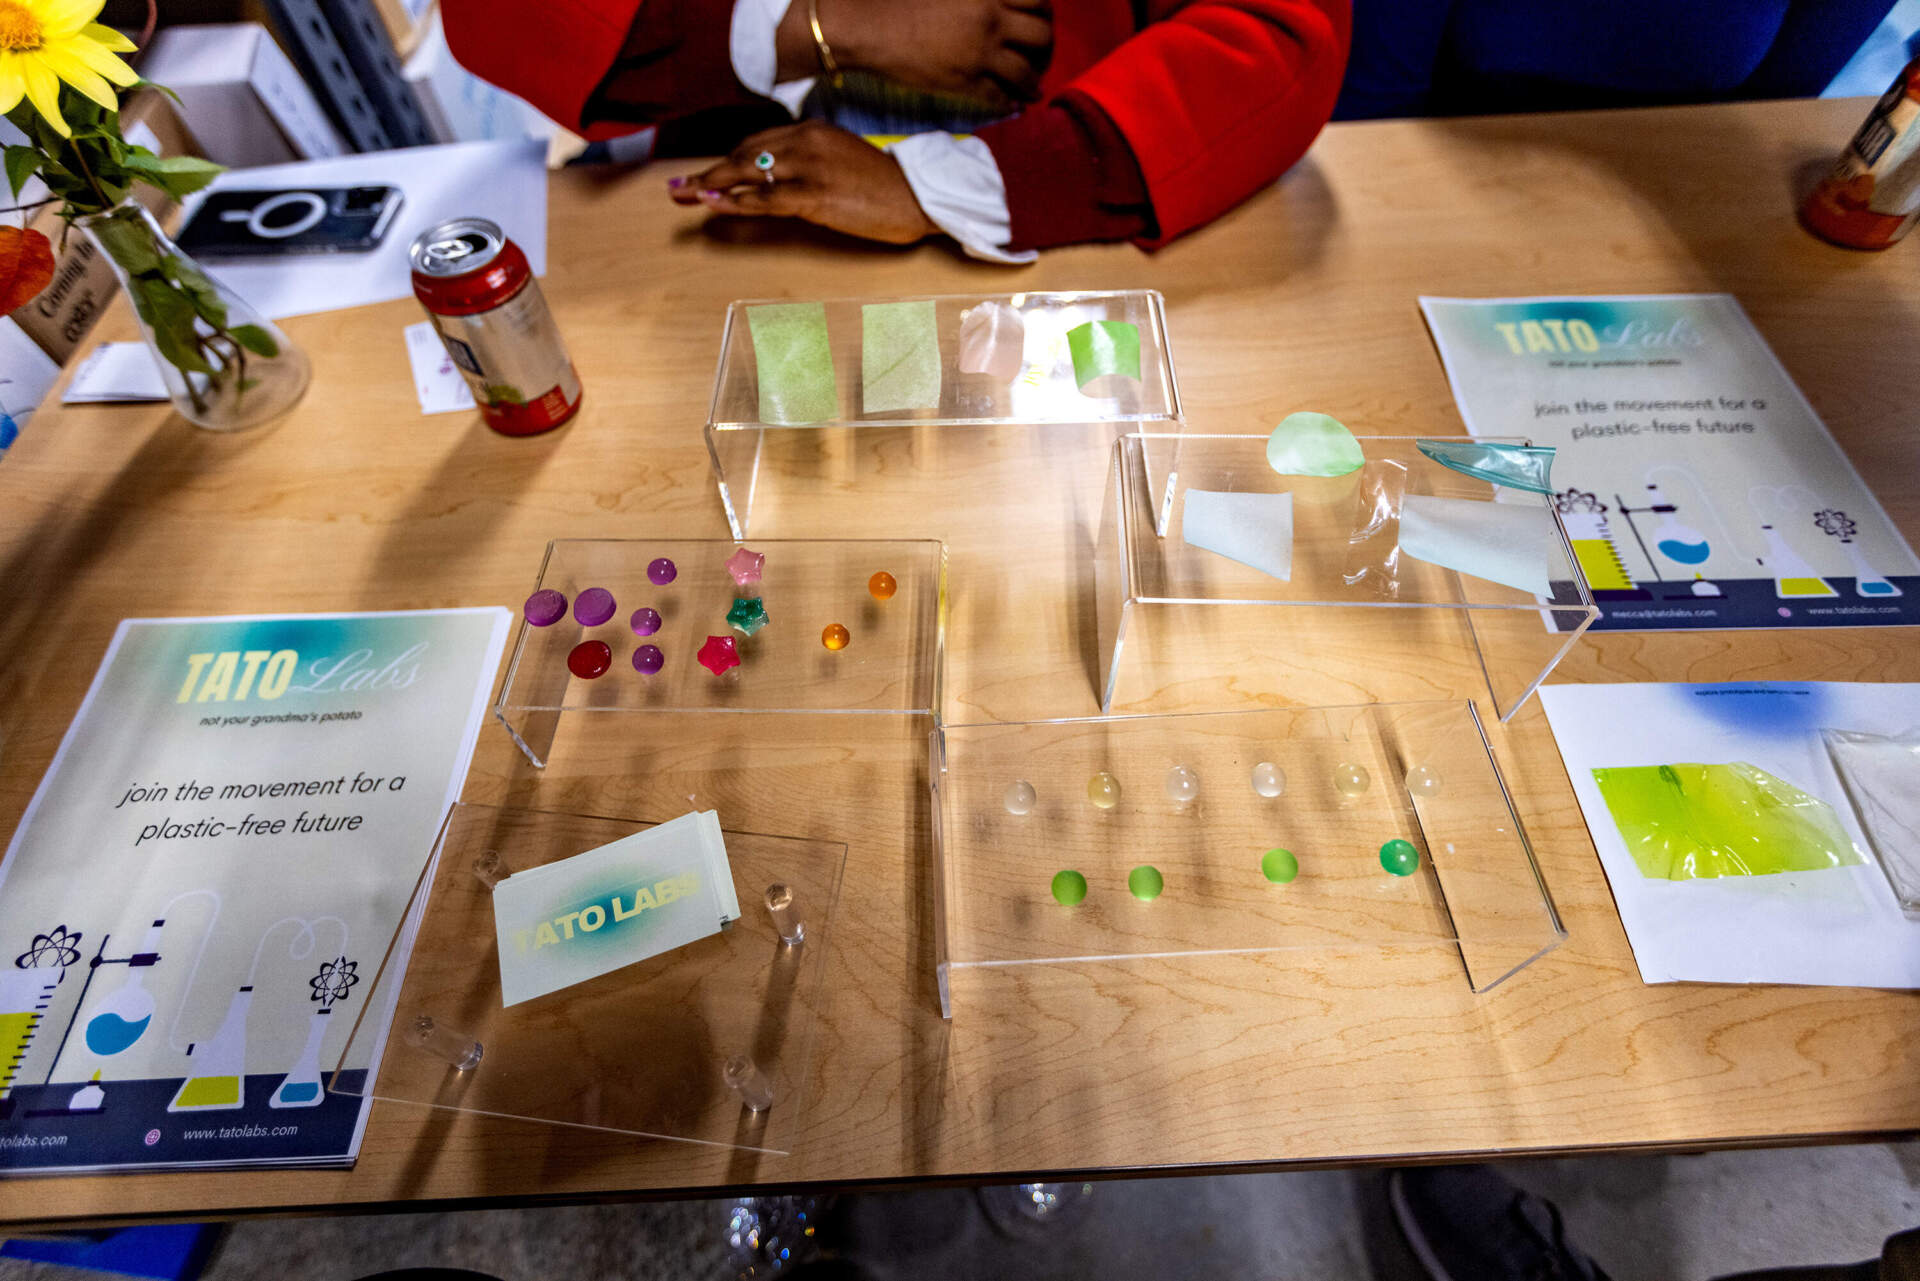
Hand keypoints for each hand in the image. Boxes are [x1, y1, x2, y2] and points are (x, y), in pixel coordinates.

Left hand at [668, 122, 937, 245]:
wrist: (918, 197)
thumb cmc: (883, 188)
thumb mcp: (841, 163)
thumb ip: (810, 164)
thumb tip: (780, 182)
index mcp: (811, 132)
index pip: (756, 144)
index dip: (726, 161)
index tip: (705, 176)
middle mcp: (805, 142)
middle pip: (744, 155)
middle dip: (708, 172)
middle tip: (677, 187)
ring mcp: (809, 167)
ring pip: (747, 173)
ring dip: (711, 185)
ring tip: (684, 196)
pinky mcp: (815, 195)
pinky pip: (765, 198)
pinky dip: (736, 201)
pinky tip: (714, 205)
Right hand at [779, 0, 1051, 111]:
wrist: (868, 26)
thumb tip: (993, 3)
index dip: (1044, 11)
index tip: (1041, 18)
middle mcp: (991, 20)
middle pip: (1041, 36)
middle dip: (1047, 48)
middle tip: (1042, 55)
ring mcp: (981, 53)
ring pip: (1026, 73)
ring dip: (1034, 82)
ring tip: (1034, 87)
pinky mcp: (965, 82)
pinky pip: (1000, 97)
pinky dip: (1010, 102)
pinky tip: (1013, 105)